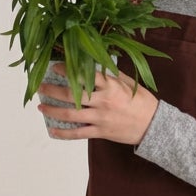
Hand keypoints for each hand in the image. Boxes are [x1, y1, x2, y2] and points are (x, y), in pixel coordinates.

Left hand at [36, 64, 159, 145]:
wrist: (154, 125)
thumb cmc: (141, 101)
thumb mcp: (128, 83)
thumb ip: (111, 74)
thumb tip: (94, 62)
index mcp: (110, 86)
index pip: (85, 75)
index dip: (68, 70)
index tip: (54, 66)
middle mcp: (103, 101)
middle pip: (72, 95)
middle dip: (53, 90)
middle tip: (40, 86)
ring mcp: (101, 117)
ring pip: (71, 114)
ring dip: (53, 111)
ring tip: (41, 107)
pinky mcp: (101, 132)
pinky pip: (78, 133)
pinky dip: (64, 134)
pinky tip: (53, 131)